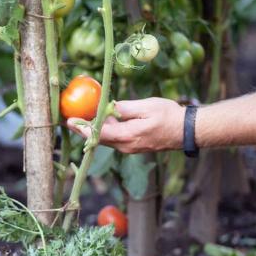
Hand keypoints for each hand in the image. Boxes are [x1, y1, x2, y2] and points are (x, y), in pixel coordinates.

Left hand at [67, 97, 184, 153]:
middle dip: (84, 128)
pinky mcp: (133, 146)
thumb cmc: (169, 116)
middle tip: (71, 117)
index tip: (69, 122)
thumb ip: (124, 108)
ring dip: (95, 128)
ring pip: (106, 139)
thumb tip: (107, 107)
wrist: (186, 131)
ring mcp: (129, 148)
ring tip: (83, 115)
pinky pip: (114, 138)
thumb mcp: (146, 107)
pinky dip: (106, 130)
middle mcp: (125, 146)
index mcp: (127, 136)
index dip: (82, 128)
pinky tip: (103, 118)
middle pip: (99, 138)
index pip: (98, 134)